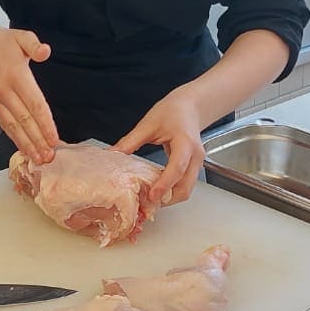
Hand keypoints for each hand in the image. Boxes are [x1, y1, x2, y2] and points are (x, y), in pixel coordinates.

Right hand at [0, 25, 58, 162]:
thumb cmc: (0, 42)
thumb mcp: (22, 37)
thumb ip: (35, 45)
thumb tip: (45, 52)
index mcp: (16, 75)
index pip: (34, 104)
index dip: (45, 123)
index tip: (54, 138)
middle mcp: (4, 90)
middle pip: (24, 120)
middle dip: (38, 140)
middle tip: (50, 156)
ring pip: (12, 126)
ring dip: (26, 144)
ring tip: (38, 158)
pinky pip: (3, 124)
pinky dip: (13, 138)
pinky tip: (23, 147)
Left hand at [114, 91, 205, 205]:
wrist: (191, 107)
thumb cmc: (172, 111)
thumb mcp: (148, 124)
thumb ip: (131, 141)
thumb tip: (112, 154)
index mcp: (185, 143)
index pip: (177, 168)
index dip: (165, 184)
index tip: (152, 196)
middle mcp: (195, 156)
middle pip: (185, 186)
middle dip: (168, 198)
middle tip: (146, 203)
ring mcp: (197, 163)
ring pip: (187, 189)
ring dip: (170, 197)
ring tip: (149, 199)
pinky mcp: (194, 167)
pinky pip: (185, 184)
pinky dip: (172, 191)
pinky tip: (157, 190)